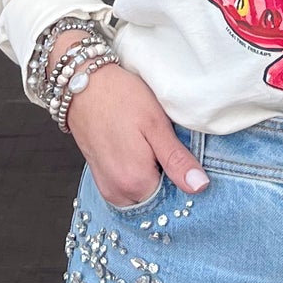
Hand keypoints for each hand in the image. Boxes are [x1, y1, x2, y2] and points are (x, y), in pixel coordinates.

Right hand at [61, 55, 207, 206]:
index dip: (183, 179)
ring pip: (142, 193)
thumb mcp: (156, 125)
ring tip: (152, 147)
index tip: (183, 158)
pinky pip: (127, 186)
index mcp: (135, 183)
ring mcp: (106, 186)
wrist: (82, 84)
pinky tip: (140, 150)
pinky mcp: (100, 177)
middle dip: (167, 180)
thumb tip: (200, 187)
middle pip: (157, 198)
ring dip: (152, 176)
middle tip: (167, 148)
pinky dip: (137, 174)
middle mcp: (117, 192)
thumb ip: (177, 160)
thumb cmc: (121, 98)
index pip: (175, 198)